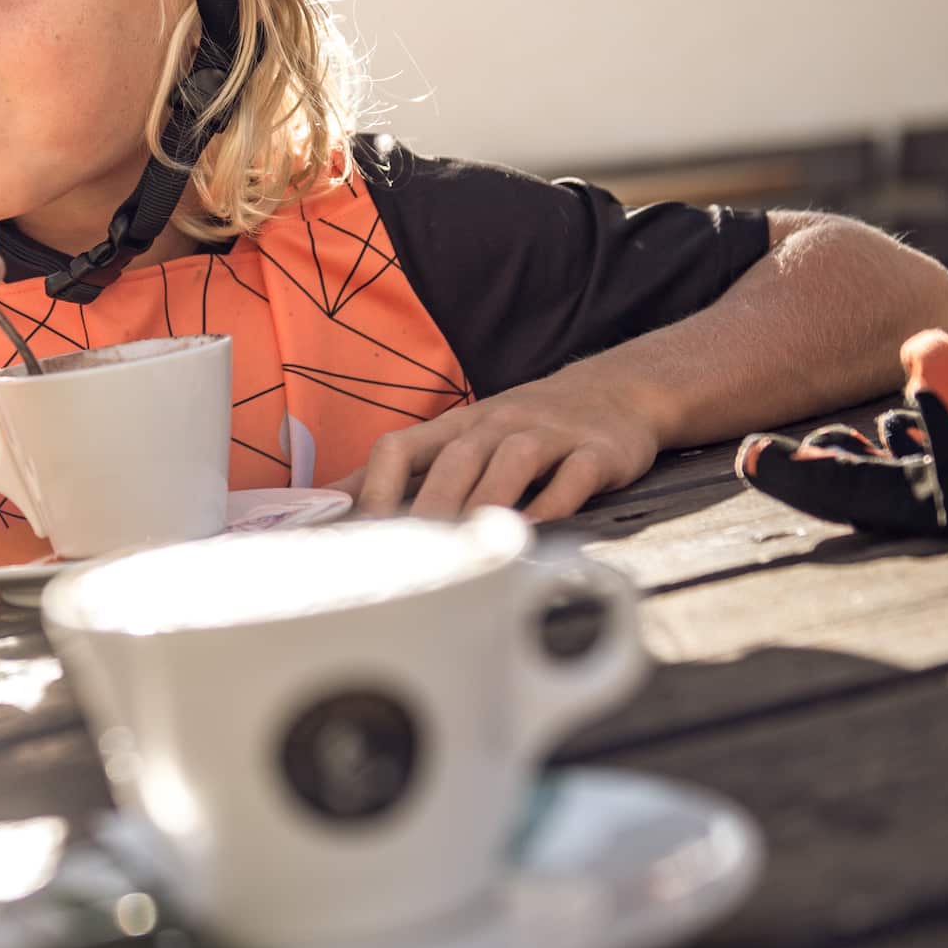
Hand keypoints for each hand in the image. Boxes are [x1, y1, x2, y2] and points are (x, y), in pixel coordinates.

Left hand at [337, 369, 660, 521]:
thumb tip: (330, 502)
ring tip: (464, 547)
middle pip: (454, 461)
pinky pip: (573, 477)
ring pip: (510, 465)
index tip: (357, 535)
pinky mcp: (597, 451)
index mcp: (457, 425)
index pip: (400, 447)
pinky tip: (533, 533)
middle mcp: (497, 424)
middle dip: (427, 509)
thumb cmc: (525, 424)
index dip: (374, 488)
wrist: (616, 389)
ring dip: (484, 504)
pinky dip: (552, 505)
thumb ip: (403, 468)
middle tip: (407, 557)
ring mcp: (549, 434)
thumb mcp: (462, 435)